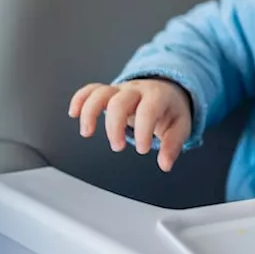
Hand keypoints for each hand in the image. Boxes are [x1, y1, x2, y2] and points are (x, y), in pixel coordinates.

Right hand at [68, 78, 191, 171]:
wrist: (166, 89)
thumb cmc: (170, 109)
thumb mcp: (180, 126)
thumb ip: (173, 144)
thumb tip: (165, 164)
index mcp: (158, 96)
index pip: (148, 110)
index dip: (143, 130)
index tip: (143, 149)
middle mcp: (137, 91)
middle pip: (119, 101)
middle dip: (114, 126)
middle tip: (118, 147)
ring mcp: (121, 90)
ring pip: (100, 93)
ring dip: (90, 112)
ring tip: (87, 133)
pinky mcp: (109, 92)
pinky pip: (91, 89)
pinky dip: (79, 99)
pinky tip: (74, 113)